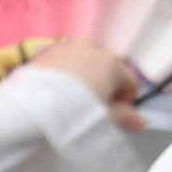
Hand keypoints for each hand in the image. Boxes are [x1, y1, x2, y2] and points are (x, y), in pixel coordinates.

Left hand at [31, 40, 145, 132]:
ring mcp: (67, 48)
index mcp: (112, 63)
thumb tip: (142, 123)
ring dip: (84, 77)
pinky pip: (63, 62)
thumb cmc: (76, 112)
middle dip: (104, 85)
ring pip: (84, 62)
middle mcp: (92, 49)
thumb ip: (126, 118)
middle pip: (107, 68)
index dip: (126, 101)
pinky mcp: (44, 53)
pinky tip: (54, 92)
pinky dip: (64, 74)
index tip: (117, 115)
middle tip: (93, 107)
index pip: (130, 81)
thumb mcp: (105, 119)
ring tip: (72, 99)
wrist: (30, 109)